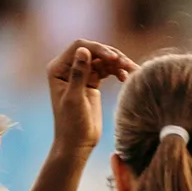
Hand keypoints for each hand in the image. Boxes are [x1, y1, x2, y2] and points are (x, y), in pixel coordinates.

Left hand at [48, 40, 136, 154]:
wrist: (77, 143)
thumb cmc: (71, 125)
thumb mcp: (75, 99)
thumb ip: (78, 74)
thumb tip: (84, 50)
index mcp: (58, 69)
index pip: (79, 47)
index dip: (98, 48)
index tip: (114, 58)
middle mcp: (68, 68)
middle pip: (93, 50)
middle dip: (112, 55)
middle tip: (128, 64)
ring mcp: (81, 74)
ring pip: (102, 59)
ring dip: (118, 63)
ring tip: (133, 70)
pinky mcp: (92, 82)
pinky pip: (106, 69)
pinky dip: (117, 71)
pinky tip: (126, 77)